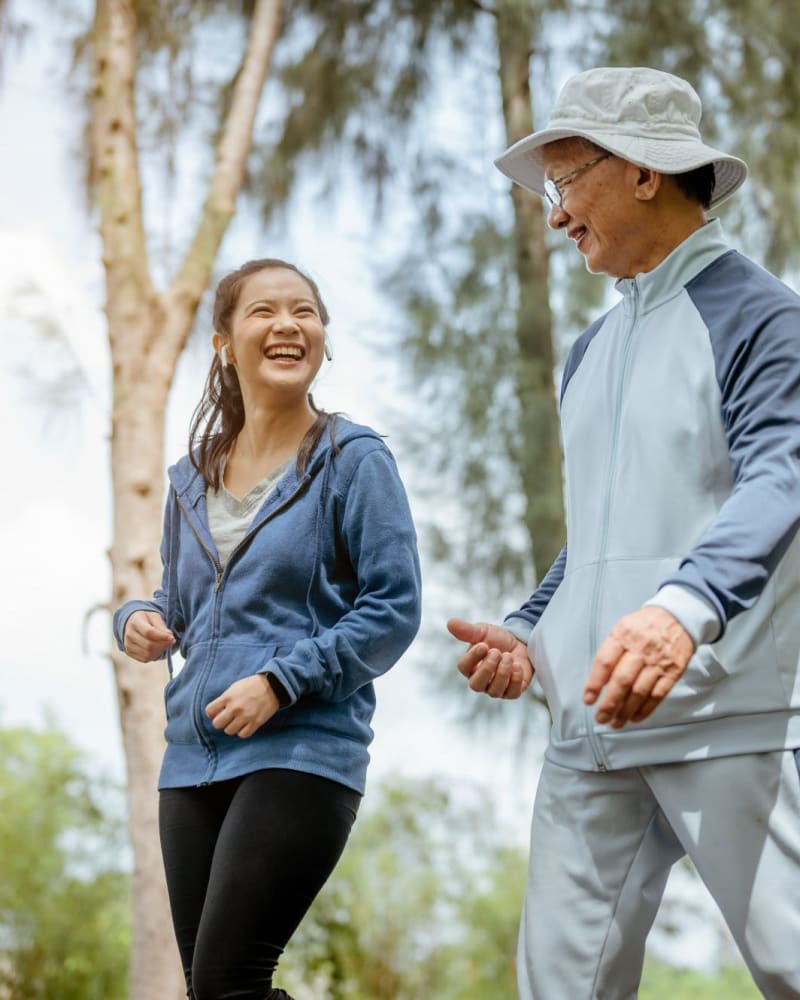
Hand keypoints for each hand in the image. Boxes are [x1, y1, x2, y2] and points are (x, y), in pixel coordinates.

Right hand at [123, 610, 174, 661]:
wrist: (132, 623)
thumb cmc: (146, 619)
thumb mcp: (154, 616)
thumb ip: (161, 625)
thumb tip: (169, 635)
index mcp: (134, 622)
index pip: (148, 632)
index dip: (162, 636)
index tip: (172, 637)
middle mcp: (129, 634)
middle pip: (149, 645)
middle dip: (163, 644)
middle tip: (172, 640)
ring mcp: (128, 645)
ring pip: (148, 654)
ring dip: (160, 650)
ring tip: (166, 643)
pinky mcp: (129, 653)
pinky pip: (145, 659)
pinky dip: (155, 655)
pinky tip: (159, 648)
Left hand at [206, 674, 279, 738]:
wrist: (273, 686)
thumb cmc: (252, 685)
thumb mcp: (235, 687)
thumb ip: (224, 699)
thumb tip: (216, 712)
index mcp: (228, 697)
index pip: (209, 711)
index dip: (212, 713)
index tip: (217, 712)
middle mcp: (235, 708)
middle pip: (217, 724)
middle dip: (220, 722)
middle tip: (227, 718)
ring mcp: (245, 716)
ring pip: (229, 731)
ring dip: (232, 727)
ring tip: (237, 721)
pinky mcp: (256, 722)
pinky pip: (243, 734)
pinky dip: (242, 731)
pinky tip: (245, 725)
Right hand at [447, 619, 532, 698]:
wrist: (519, 643)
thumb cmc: (496, 639)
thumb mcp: (483, 631)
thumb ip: (467, 630)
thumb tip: (450, 623)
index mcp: (469, 666)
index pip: (463, 667)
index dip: (472, 657)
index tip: (483, 645)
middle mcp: (480, 681)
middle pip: (476, 685)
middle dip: (487, 668)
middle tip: (496, 652)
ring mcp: (496, 688)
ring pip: (494, 691)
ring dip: (502, 672)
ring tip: (508, 656)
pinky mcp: (512, 692)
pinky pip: (512, 693)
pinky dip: (515, 679)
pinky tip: (517, 665)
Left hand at [583, 606, 693, 727]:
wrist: (678, 617)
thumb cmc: (644, 626)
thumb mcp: (622, 628)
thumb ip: (611, 652)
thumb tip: (599, 681)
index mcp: (623, 635)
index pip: (605, 662)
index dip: (594, 683)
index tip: (588, 700)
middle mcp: (640, 649)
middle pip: (622, 681)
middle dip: (609, 703)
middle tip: (601, 718)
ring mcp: (658, 662)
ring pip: (639, 692)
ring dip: (625, 711)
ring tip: (615, 722)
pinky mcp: (673, 672)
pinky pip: (658, 695)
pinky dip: (645, 710)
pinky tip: (635, 718)